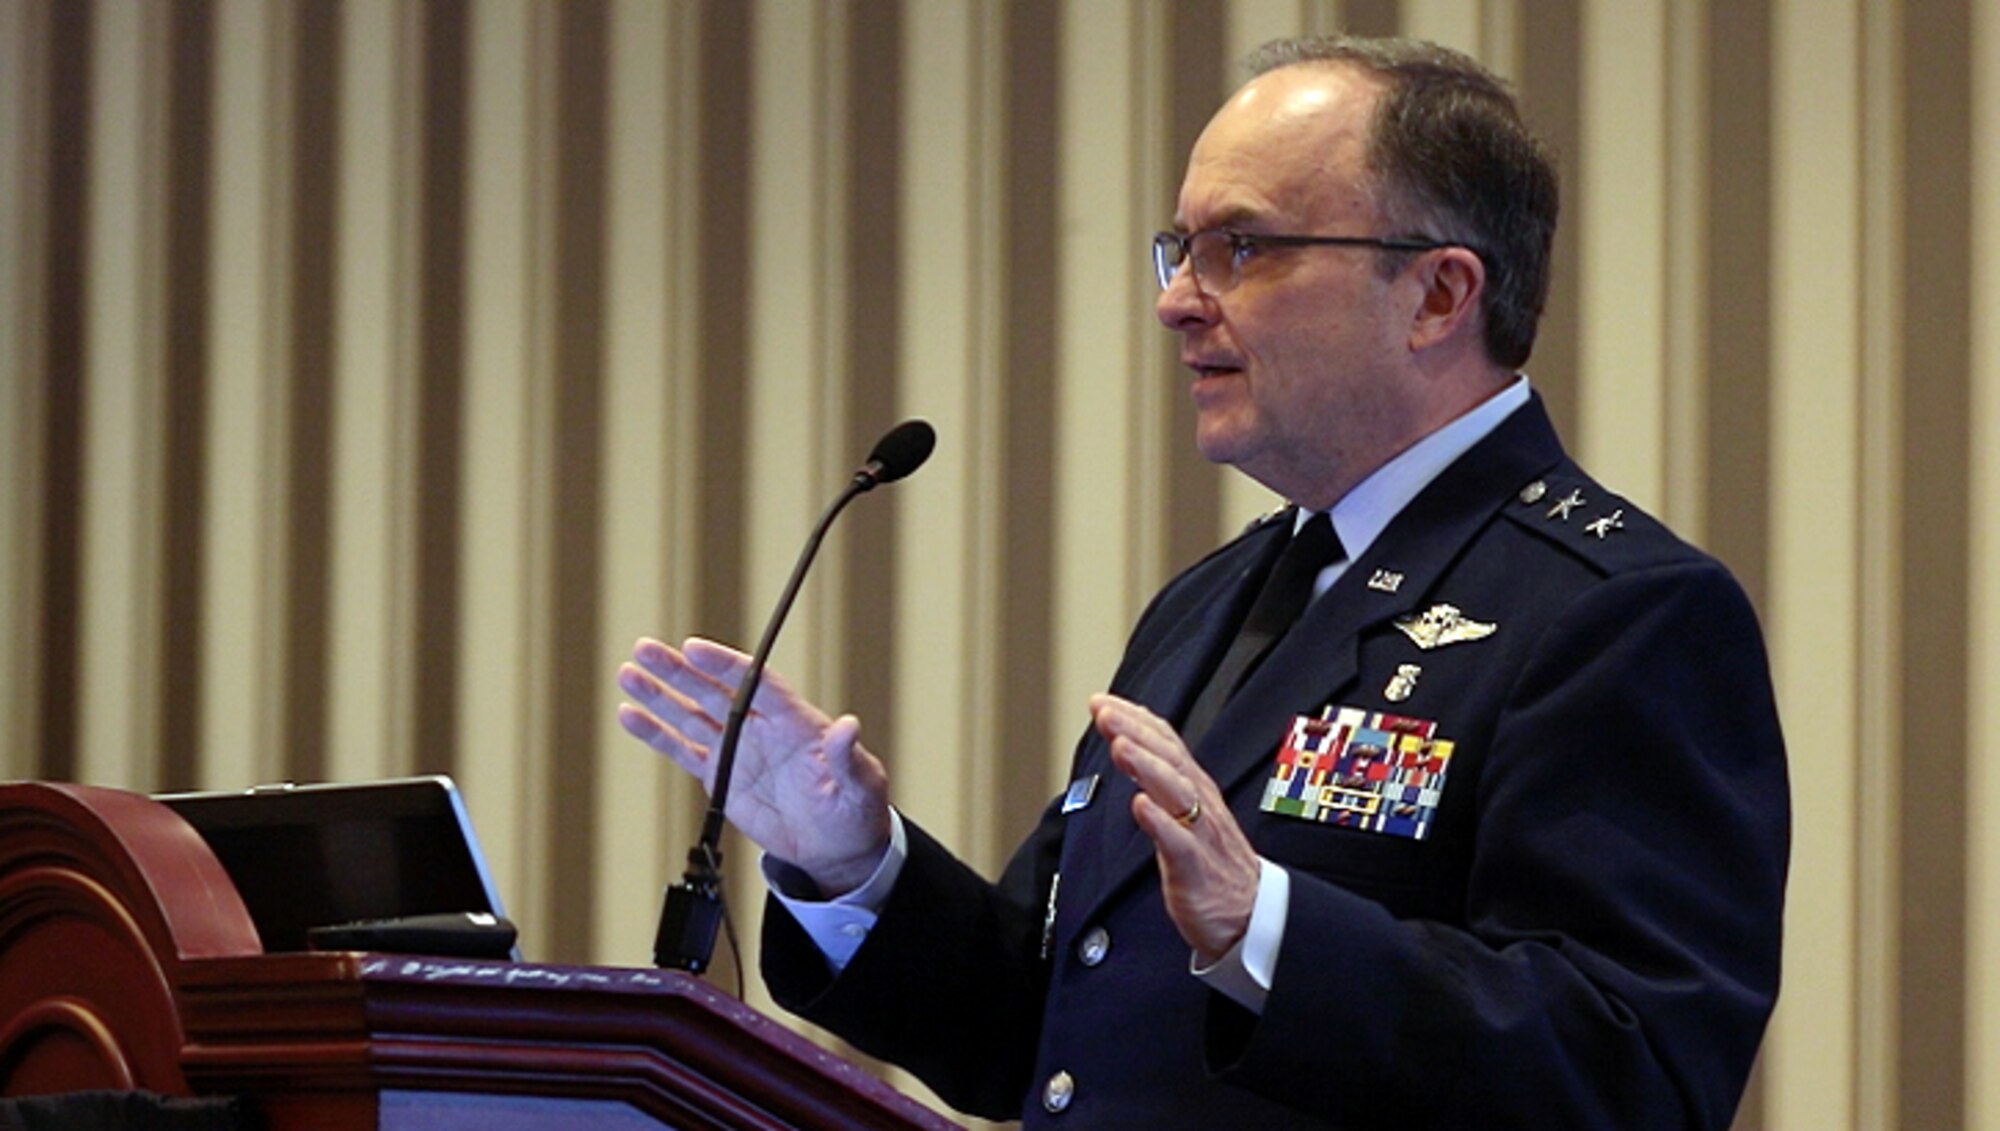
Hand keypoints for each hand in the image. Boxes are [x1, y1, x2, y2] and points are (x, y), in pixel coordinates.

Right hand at [617, 636, 891, 895]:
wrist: (836, 845)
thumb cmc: (856, 808)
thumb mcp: (861, 782)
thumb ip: (847, 755)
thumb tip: (848, 726)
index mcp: (795, 721)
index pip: (756, 683)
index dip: (725, 666)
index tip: (694, 648)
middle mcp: (761, 728)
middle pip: (714, 692)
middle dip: (679, 671)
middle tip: (645, 649)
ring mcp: (738, 750)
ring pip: (692, 716)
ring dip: (660, 695)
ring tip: (628, 673)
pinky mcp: (721, 777)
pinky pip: (684, 751)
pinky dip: (657, 735)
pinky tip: (630, 715)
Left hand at [1090, 693, 1261, 963]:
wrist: (1252, 915)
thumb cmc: (1212, 863)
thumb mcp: (1185, 813)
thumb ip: (1160, 780)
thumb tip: (1130, 744)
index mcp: (1195, 789)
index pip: (1165, 743)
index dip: (1135, 720)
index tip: (1102, 701)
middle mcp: (1200, 804)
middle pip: (1168, 759)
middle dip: (1136, 732)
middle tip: (1105, 712)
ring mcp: (1200, 835)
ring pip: (1175, 792)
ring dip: (1147, 767)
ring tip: (1121, 746)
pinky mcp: (1197, 869)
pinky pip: (1179, 843)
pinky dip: (1160, 823)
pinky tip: (1140, 805)